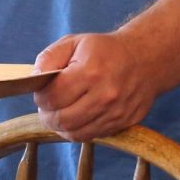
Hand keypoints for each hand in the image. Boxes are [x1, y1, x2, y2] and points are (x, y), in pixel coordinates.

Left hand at [32, 31, 158, 141]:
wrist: (145, 59)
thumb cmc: (105, 50)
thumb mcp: (74, 42)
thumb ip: (49, 58)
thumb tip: (34, 79)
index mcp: (90, 71)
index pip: (52, 97)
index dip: (40, 96)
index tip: (41, 92)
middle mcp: (104, 95)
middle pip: (61, 120)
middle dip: (47, 114)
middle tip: (47, 105)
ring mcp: (115, 113)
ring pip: (74, 133)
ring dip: (61, 125)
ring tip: (61, 111)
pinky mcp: (122, 124)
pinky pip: (91, 137)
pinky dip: (78, 130)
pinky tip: (77, 117)